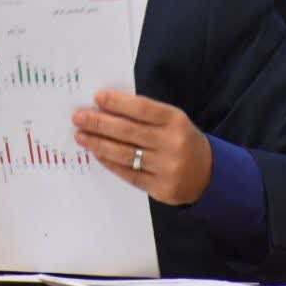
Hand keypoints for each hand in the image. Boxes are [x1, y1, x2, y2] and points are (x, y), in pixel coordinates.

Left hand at [73, 90, 212, 205]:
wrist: (207, 175)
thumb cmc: (180, 139)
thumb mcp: (171, 120)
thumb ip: (145, 114)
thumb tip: (106, 107)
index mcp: (175, 120)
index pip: (142, 108)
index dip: (118, 102)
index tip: (96, 98)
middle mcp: (172, 143)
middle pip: (128, 131)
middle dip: (99, 123)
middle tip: (78, 117)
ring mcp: (166, 168)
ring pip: (124, 154)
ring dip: (98, 143)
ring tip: (80, 136)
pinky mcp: (160, 188)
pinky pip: (128, 174)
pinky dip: (110, 163)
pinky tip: (97, 153)